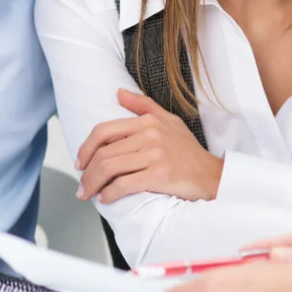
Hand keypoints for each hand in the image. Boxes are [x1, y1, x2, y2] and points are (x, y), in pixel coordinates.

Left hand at [74, 88, 223, 202]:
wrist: (211, 175)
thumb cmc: (188, 151)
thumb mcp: (169, 121)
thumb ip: (143, 106)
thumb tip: (119, 93)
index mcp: (148, 121)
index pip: (104, 131)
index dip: (86, 148)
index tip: (80, 162)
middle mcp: (150, 135)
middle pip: (104, 153)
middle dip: (87, 172)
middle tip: (82, 185)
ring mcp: (155, 155)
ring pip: (110, 168)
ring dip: (93, 184)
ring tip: (88, 193)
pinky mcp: (159, 175)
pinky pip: (124, 184)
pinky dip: (109, 194)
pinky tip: (105, 198)